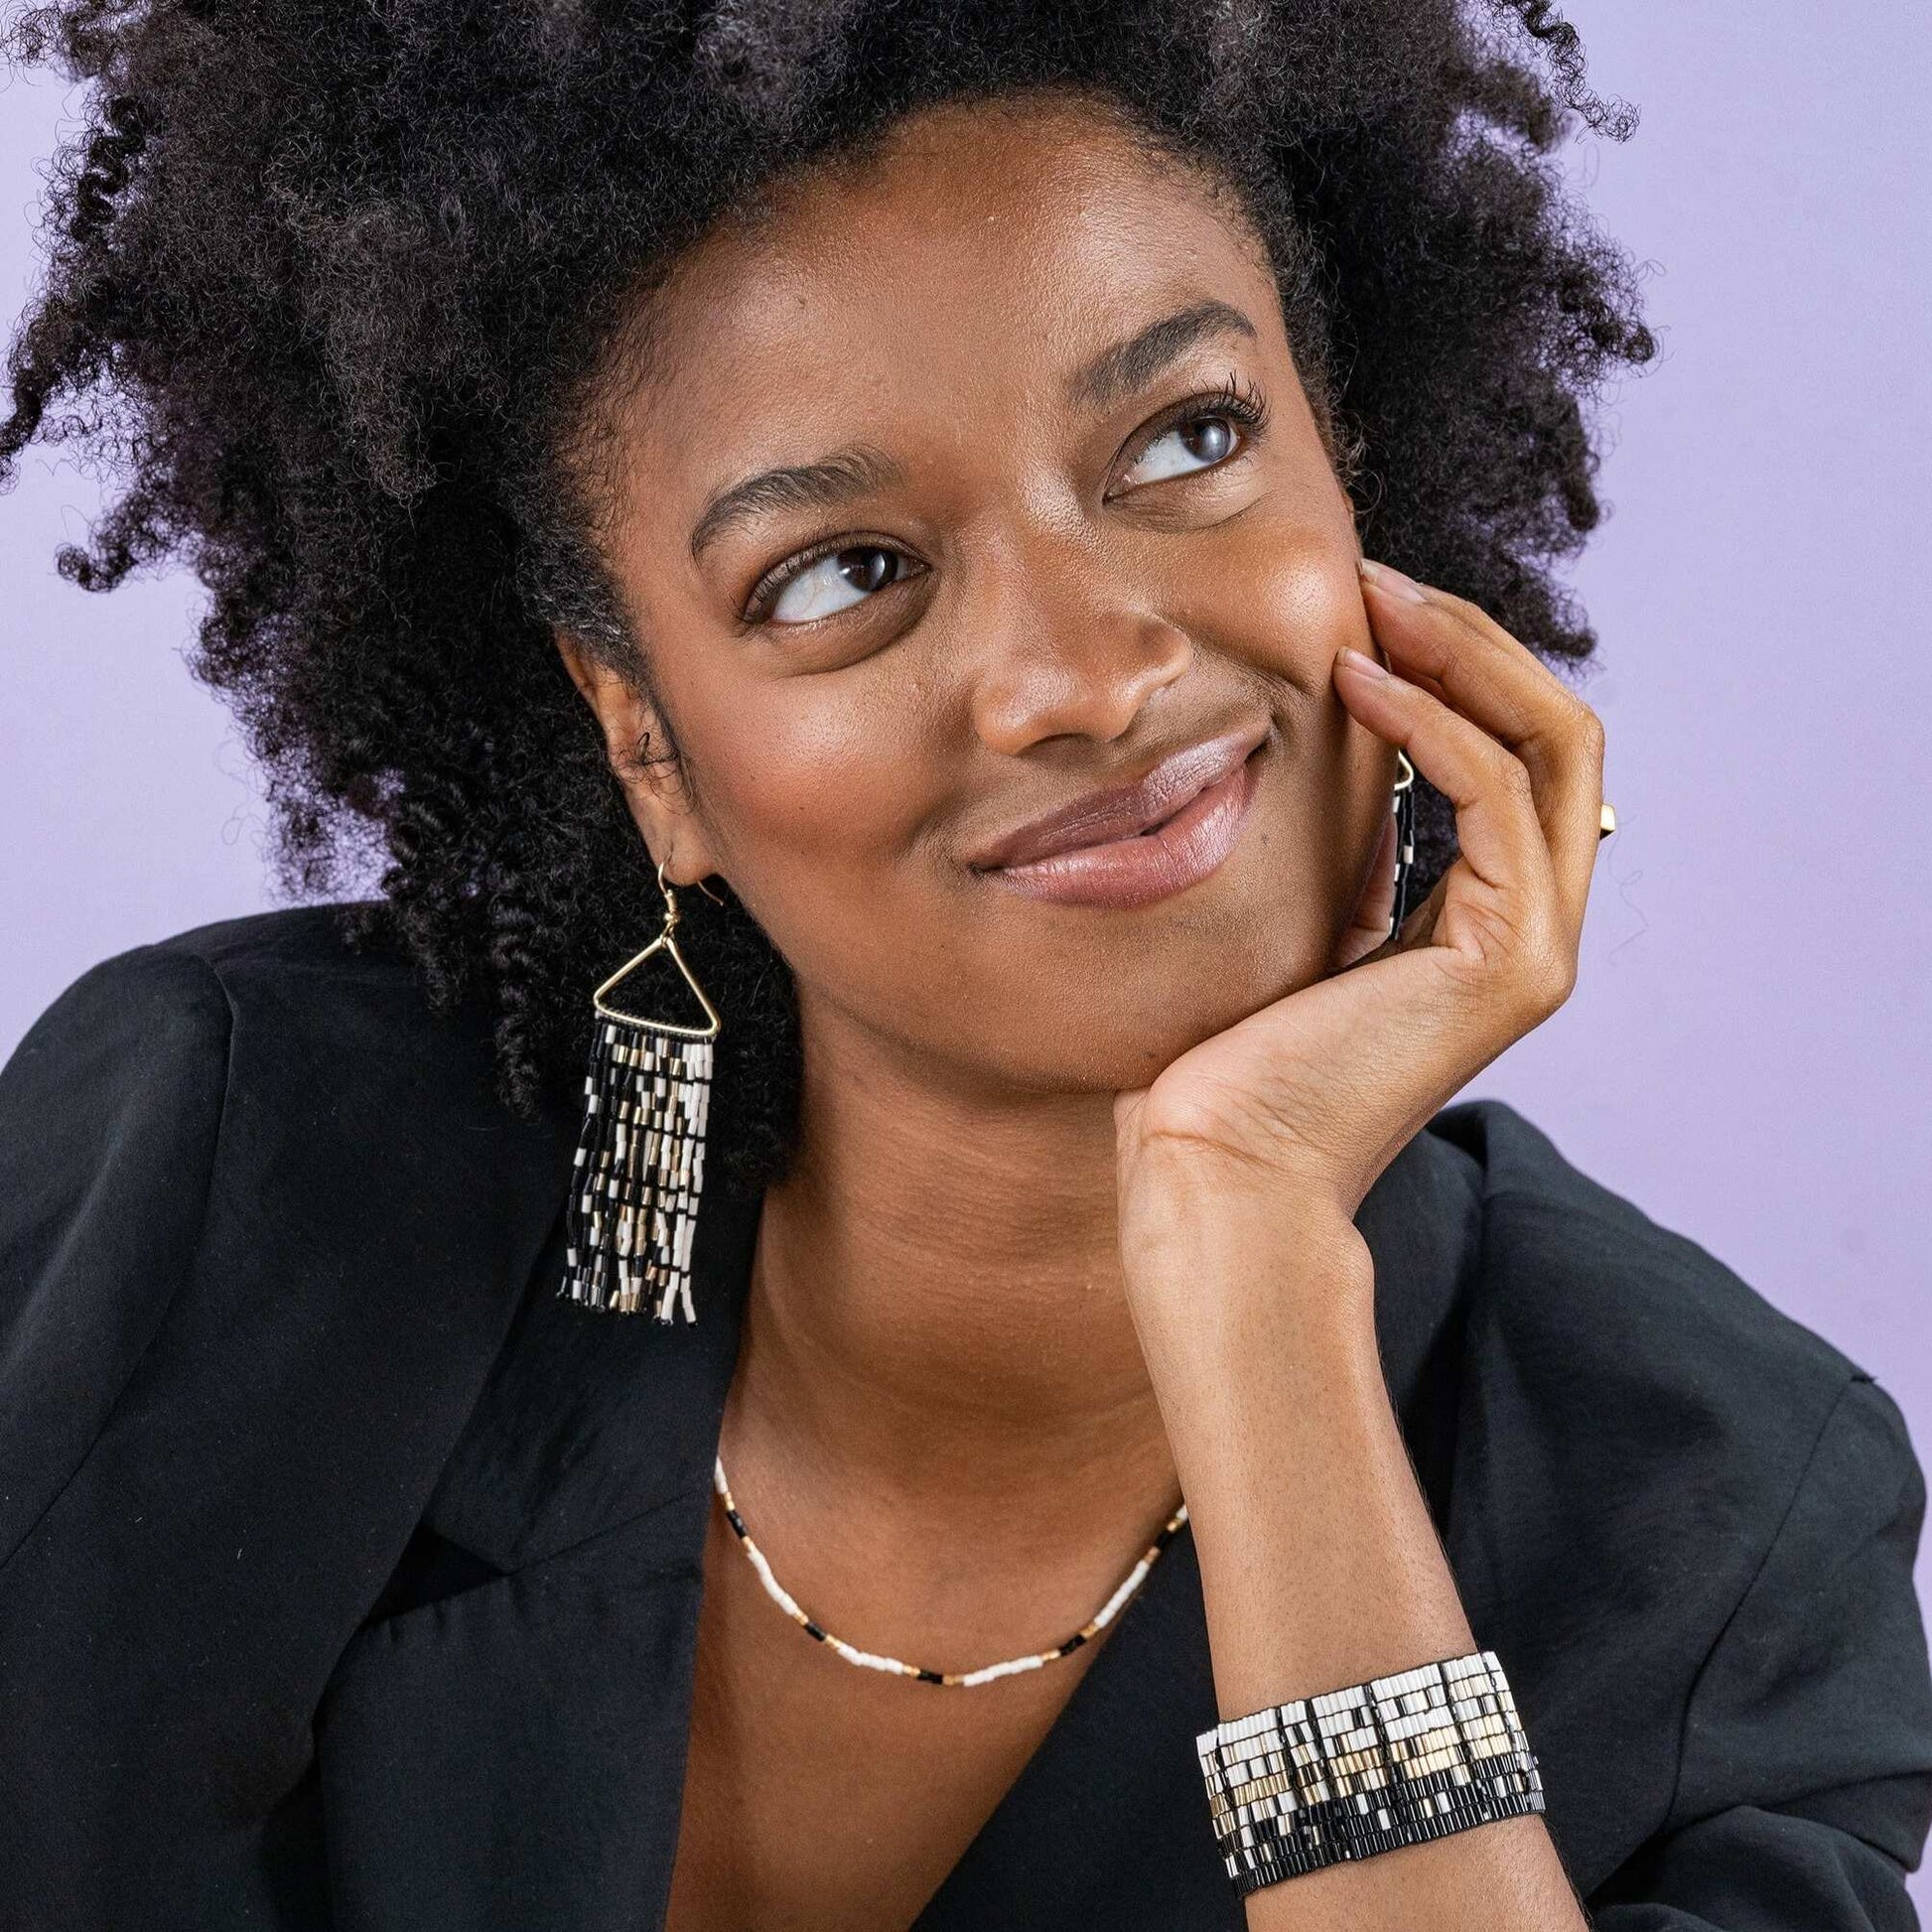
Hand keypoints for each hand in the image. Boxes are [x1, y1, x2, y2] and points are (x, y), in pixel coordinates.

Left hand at [1114, 557, 1606, 1236]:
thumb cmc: (1224, 1056)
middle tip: (1375, 575)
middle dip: (1472, 635)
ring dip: (1464, 652)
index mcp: (1482, 916)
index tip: (1365, 602)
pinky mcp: (1509, 960)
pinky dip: (1435, 718)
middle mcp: (1530, 926)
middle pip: (1556, 730)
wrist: (1215, 1168)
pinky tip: (1356, 679)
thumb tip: (1328, 733)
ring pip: (1554, 743)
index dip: (1458, 660)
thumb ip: (1343, 838)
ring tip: (1371, 599)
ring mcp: (1534, 945)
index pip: (1517, 749)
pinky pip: (1493, 791)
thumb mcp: (1293, 912)